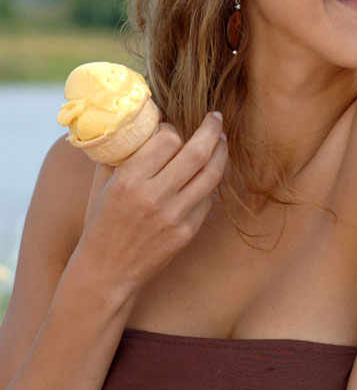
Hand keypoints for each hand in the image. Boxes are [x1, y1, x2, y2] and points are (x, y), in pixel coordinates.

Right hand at [76, 112, 228, 300]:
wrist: (106, 272)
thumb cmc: (102, 222)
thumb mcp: (103, 185)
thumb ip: (122, 154)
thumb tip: (144, 123)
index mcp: (129, 180)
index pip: (168, 140)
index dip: (174, 129)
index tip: (174, 128)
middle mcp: (154, 197)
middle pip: (197, 152)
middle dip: (212, 130)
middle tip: (216, 118)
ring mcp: (174, 216)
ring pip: (212, 175)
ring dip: (221, 153)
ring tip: (222, 141)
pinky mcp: (187, 232)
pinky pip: (208, 199)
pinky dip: (210, 183)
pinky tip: (208, 174)